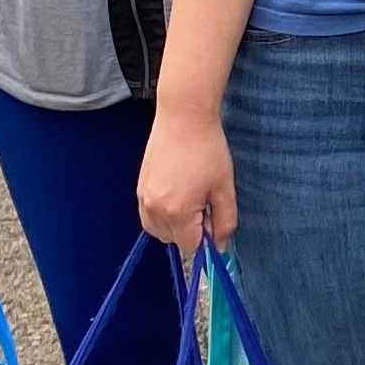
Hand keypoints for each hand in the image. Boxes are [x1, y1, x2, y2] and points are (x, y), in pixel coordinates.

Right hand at [137, 104, 236, 258]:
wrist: (184, 117)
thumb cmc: (207, 148)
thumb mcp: (224, 187)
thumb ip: (225, 221)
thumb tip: (220, 246)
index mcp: (177, 212)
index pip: (190, 246)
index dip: (205, 238)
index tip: (213, 218)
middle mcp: (154, 209)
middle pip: (173, 241)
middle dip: (190, 230)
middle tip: (203, 202)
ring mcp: (143, 198)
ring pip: (158, 230)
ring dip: (175, 224)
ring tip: (190, 196)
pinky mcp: (139, 188)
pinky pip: (148, 216)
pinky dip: (163, 214)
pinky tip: (177, 192)